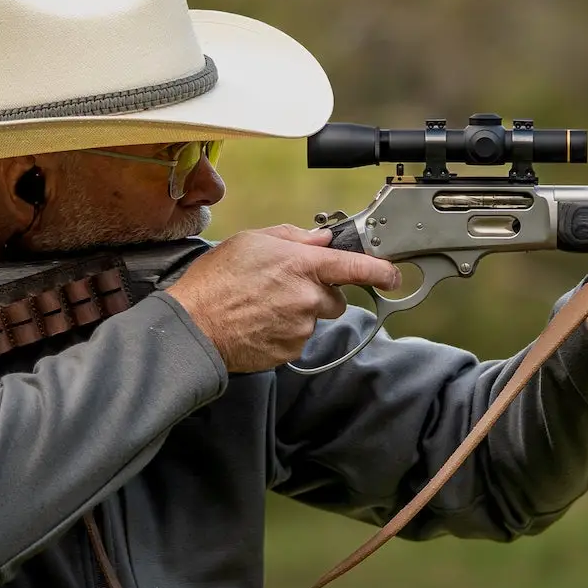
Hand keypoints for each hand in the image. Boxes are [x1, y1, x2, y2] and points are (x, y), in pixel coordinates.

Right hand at [165, 225, 401, 373]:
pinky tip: (261, 323)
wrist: (194, 326)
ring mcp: (301, 327)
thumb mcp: (251, 241)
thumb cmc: (216, 281)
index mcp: (302, 265)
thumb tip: (320, 238)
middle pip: (335, 298)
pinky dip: (286, 332)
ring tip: (264, 306)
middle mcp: (307, 297)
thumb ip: (293, 237)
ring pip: (315, 318)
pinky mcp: (291, 350)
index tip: (392, 275)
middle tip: (284, 288)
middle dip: (319, 294)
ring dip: (300, 313)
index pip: (355, 267)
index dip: (380, 270)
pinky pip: (299, 338)